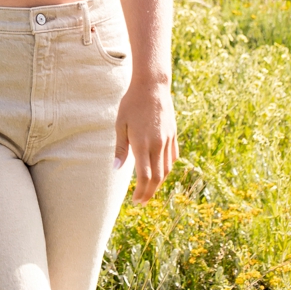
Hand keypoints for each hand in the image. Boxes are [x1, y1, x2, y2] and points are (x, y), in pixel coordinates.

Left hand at [115, 76, 178, 203]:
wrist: (152, 87)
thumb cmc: (131, 104)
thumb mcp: (120, 125)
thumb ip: (120, 148)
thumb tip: (117, 168)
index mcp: (142, 144)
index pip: (144, 176)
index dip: (141, 191)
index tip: (135, 201)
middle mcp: (158, 145)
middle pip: (157, 177)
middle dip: (149, 192)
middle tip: (142, 202)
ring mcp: (168, 140)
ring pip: (167, 169)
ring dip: (159, 182)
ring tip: (149, 189)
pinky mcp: (173, 135)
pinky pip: (172, 157)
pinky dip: (167, 168)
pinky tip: (161, 171)